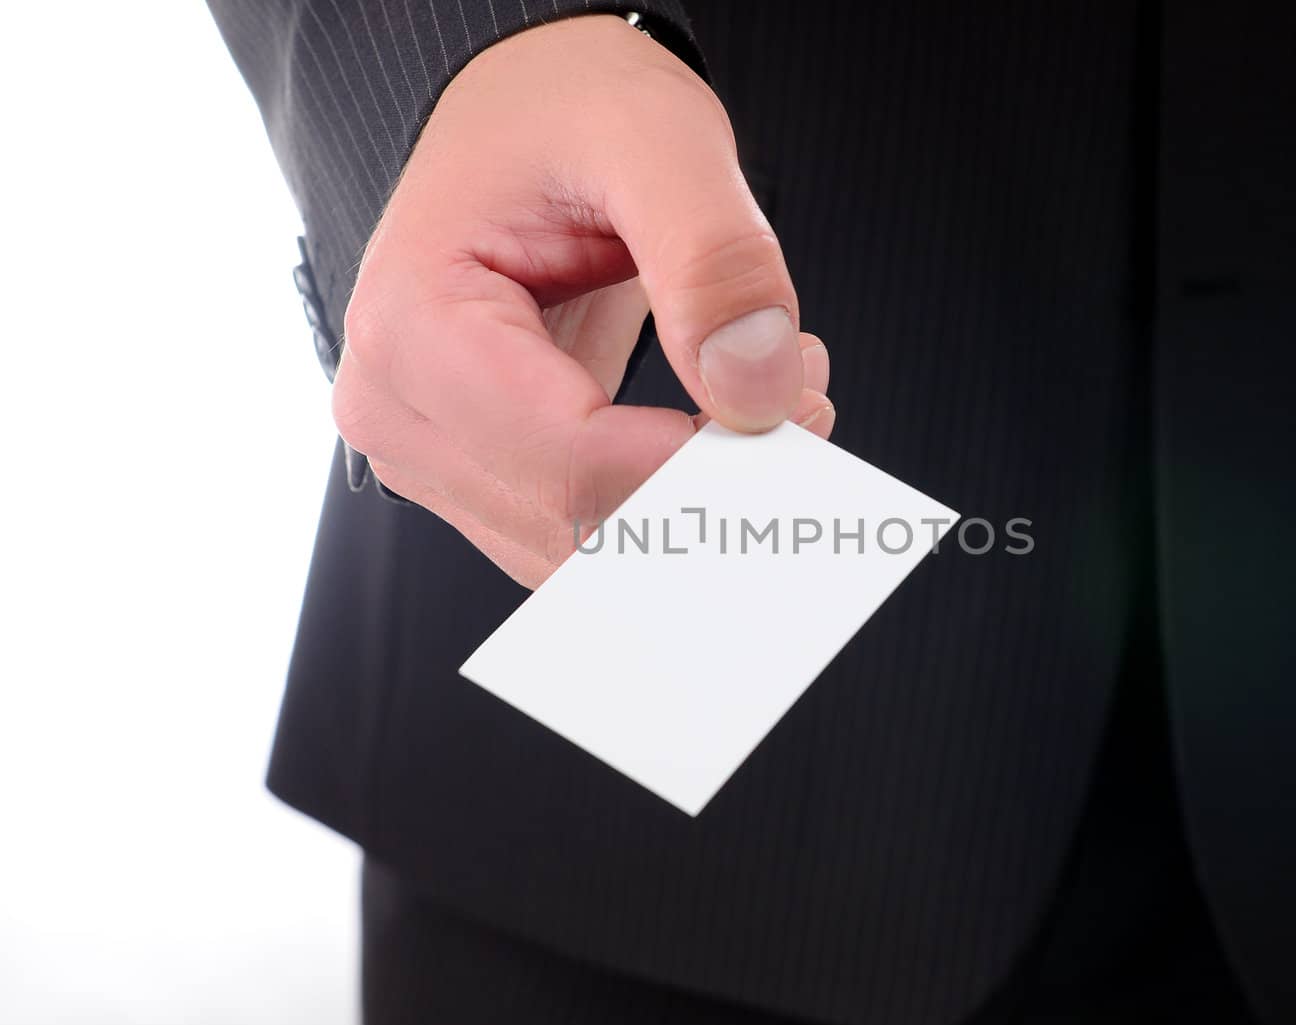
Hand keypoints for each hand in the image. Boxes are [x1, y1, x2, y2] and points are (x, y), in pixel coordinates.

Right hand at [332, 14, 833, 587]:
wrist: (527, 115)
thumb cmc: (563, 110)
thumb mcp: (655, 137)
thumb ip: (715, 259)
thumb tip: (757, 391)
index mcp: (410, 327)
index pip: (570, 462)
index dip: (700, 467)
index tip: (800, 419)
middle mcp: (400, 410)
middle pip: (577, 525)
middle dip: (710, 491)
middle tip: (805, 405)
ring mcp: (437, 452)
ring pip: (587, 553)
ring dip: (697, 506)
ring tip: (769, 395)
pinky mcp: (487, 470)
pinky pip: (588, 532)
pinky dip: (671, 505)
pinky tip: (726, 429)